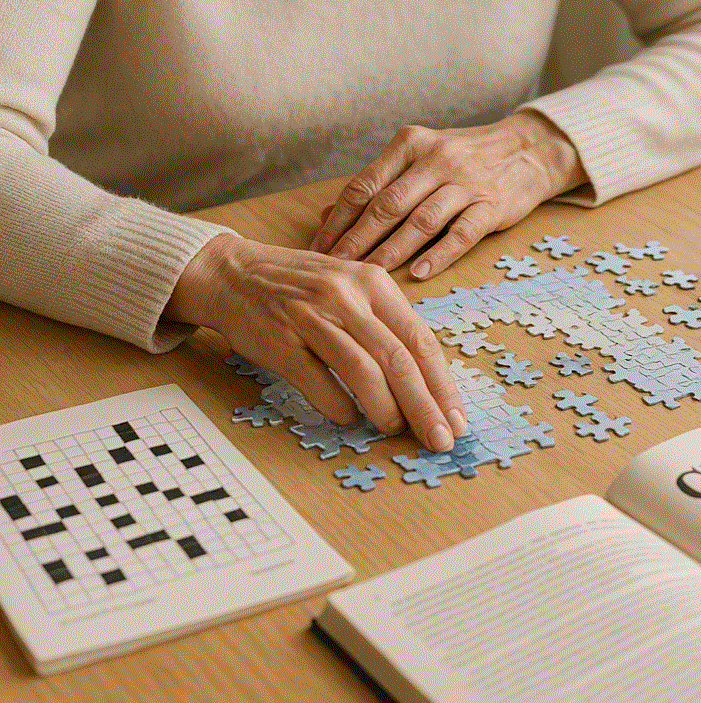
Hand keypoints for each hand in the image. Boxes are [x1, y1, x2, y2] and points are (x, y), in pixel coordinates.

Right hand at [164, 233, 465, 451]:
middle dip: (424, 405)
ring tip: (395, 430)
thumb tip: (424, 380)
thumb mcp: (350, 288)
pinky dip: (339, 407)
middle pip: (398, 359)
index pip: (420, 339)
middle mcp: (347, 296)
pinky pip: (319, 382)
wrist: (233, 274)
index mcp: (372, 282)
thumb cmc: (299, 286)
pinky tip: (348, 419)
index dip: (442, 384)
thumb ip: (384, 324)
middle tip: (439, 440)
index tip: (455, 418)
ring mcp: (313, 318)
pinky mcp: (282, 341)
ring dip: (386, 409)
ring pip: (363, 370)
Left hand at [309, 109, 586, 278]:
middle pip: (388, 205)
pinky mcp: (492, 204)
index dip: (339, 221)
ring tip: (369, 276)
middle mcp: (436, 159)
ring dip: (392, 250)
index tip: (317, 249)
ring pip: (421, 220)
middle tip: (334, 270)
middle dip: (357, 241)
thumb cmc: (462, 157)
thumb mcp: (418, 158)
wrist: (527, 149)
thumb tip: (326, 214)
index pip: (365, 185)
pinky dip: (440, 253)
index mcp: (410, 144)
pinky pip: (462, 231)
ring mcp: (466, 182)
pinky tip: (421, 273)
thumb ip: (376, 184)